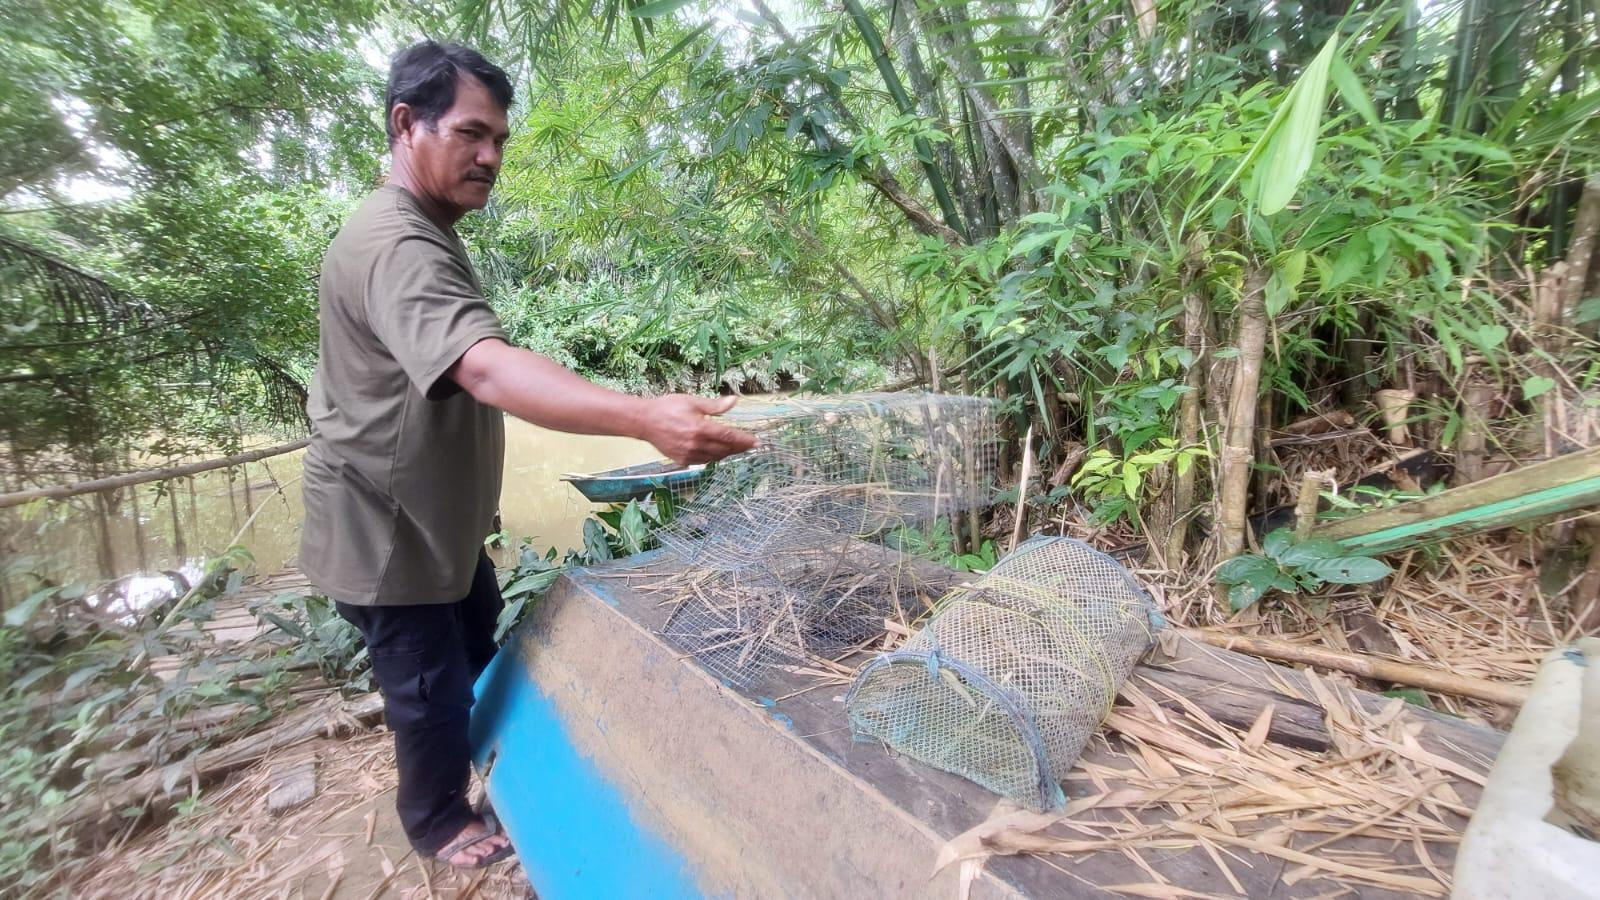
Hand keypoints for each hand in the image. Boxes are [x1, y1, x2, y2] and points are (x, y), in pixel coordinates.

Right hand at [640, 394, 757, 465]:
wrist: (644, 421)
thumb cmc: (667, 407)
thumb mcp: (692, 402)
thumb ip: (714, 406)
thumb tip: (734, 401)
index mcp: (700, 429)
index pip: (729, 437)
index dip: (745, 440)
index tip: (757, 442)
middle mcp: (695, 444)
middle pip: (725, 450)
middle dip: (739, 448)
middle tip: (750, 445)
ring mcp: (688, 455)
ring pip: (715, 458)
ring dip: (727, 453)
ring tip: (736, 448)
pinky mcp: (682, 460)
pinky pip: (703, 462)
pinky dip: (713, 457)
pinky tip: (717, 452)